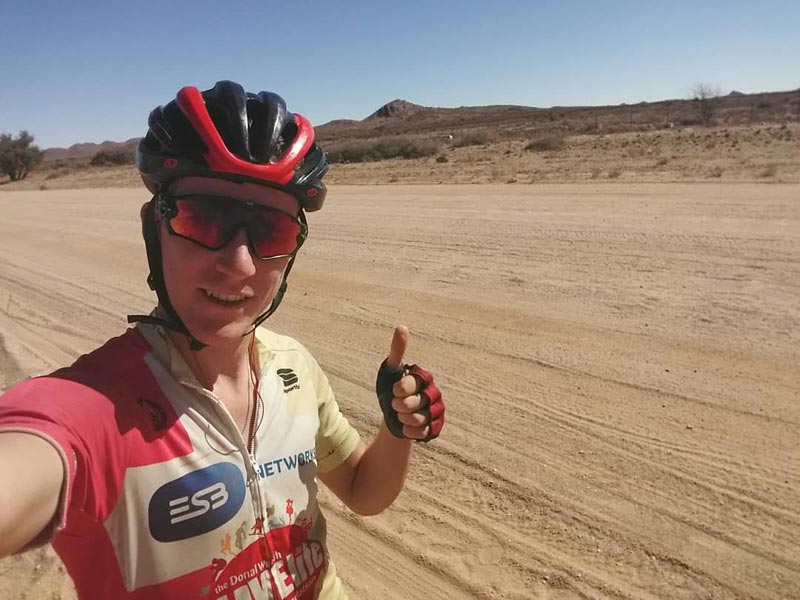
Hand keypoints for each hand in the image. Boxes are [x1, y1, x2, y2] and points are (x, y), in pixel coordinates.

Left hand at [375, 326, 443, 441]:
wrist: (392, 415)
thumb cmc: (391, 388)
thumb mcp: (391, 370)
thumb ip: (397, 350)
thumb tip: (401, 326)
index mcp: (425, 378)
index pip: (411, 384)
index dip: (399, 389)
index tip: (393, 390)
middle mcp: (434, 393)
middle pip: (416, 403)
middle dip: (400, 406)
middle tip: (396, 404)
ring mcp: (436, 411)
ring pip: (419, 419)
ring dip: (404, 419)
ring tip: (401, 415)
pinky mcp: (434, 428)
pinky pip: (422, 433)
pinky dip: (409, 432)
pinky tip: (405, 426)